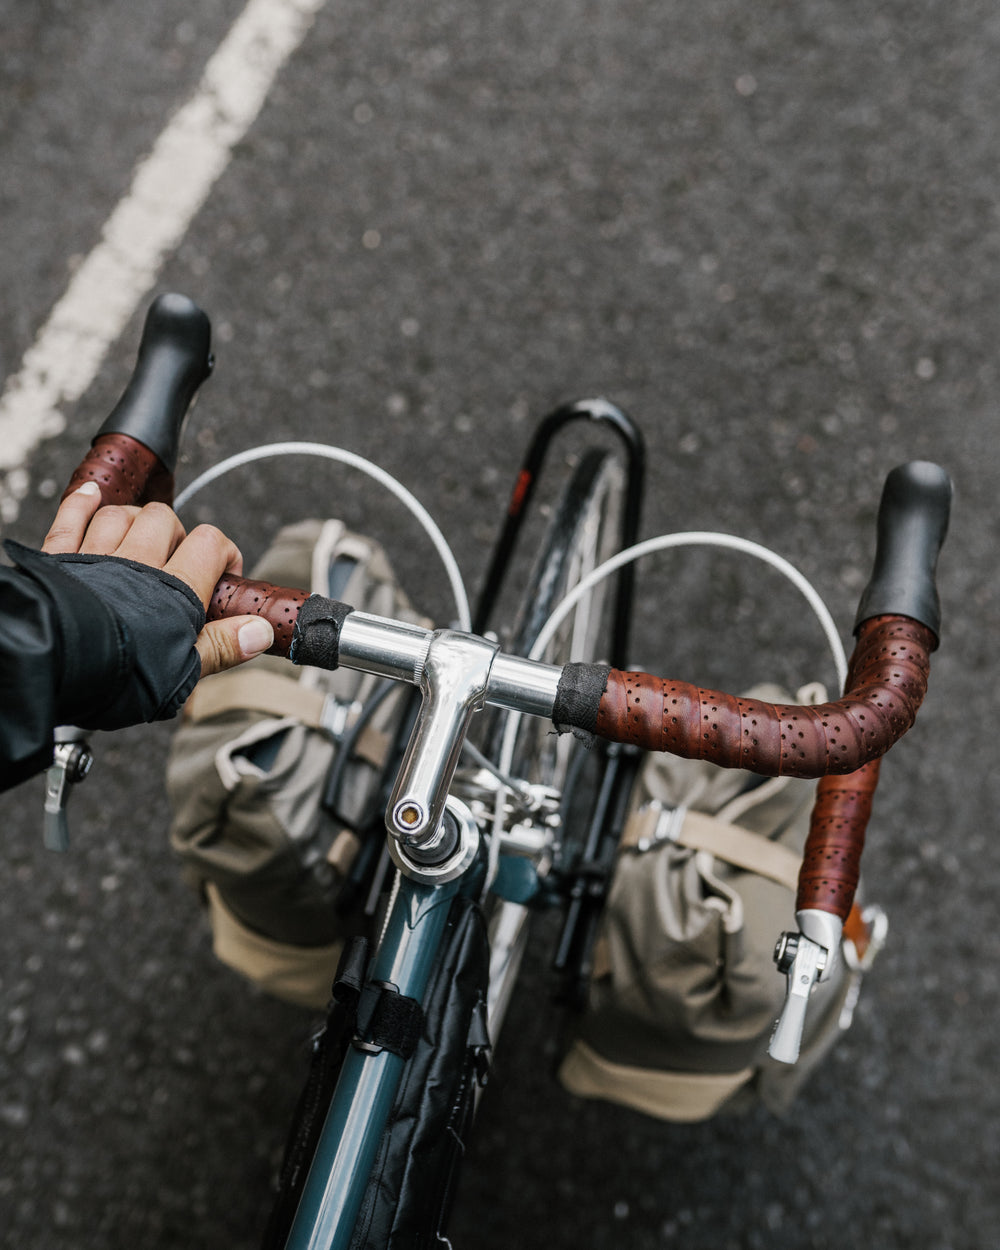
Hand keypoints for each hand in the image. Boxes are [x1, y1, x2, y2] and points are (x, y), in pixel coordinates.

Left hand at [43, 482, 273, 676]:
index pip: (211, 544)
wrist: (53, 664)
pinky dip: (81, 502)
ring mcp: (96, 556)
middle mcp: (137, 561)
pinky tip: (91, 494)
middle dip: (176, 534)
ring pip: (121, 514)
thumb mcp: (181, 672)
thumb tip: (260, 631)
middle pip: (165, 520)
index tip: (224, 574)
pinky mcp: (59, 560)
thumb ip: (221, 647)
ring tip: (140, 539)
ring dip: (134, 520)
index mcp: (175, 589)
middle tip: (178, 561)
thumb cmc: (117, 675)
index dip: (224, 553)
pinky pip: (71, 517)